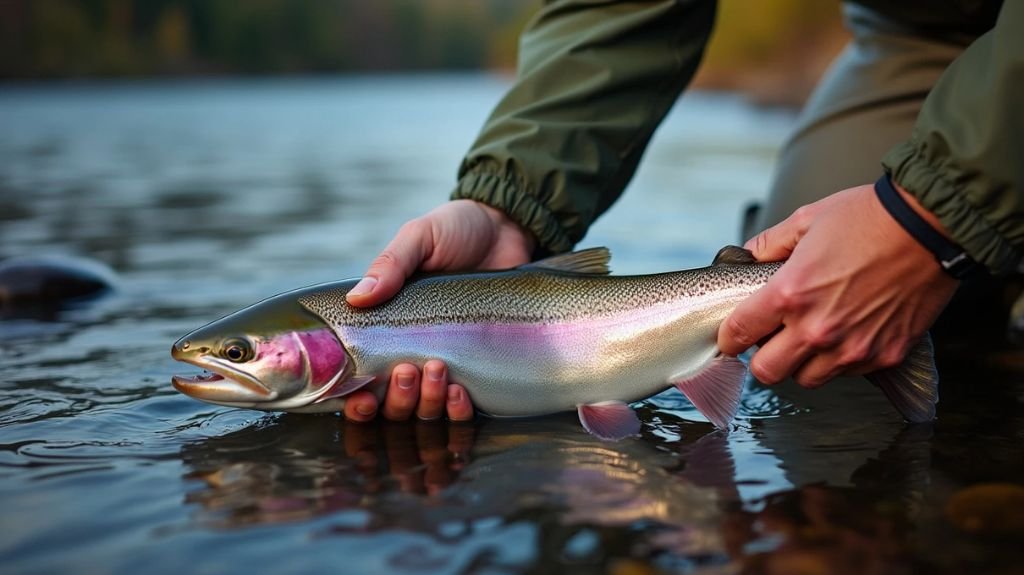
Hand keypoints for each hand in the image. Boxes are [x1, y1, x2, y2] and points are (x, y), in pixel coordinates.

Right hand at [344, 200, 535, 420]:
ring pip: (427, 411)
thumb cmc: (457, 229)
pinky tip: (461, 392)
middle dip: (397, 398)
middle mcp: (415, 352)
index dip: (357, 399)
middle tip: (408, 369)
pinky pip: (465, 408)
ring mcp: (450, 363)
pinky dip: (458, 409)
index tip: (363, 397)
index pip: (362, 378)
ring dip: (427, 402)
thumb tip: (356, 299)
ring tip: (438, 371)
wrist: (510, 228)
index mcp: (388, 325)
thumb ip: (390, 264)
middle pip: (394, 405)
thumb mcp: (420, 238)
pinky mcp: (483, 367)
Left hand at [718, 183, 958, 387]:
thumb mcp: (806, 220)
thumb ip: (769, 244)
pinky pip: (847, 373)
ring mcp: (851, 347)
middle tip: (772, 340)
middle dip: (763, 357)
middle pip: (767, 372)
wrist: (931, 227)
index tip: (733, 336)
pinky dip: (841, 359)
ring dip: (802, 362)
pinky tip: (848, 332)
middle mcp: (817, 328)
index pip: (738, 334)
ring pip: (806, 379)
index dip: (729, 337)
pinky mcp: (883, 355)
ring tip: (813, 336)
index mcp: (790, 294)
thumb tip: (748, 257)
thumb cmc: (871, 218)